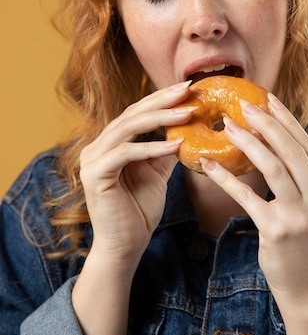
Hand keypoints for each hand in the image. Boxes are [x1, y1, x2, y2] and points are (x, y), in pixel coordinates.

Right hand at [79, 81, 193, 267]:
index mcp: (110, 144)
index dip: (161, 99)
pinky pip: (125, 153)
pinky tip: (176, 145)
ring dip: (160, 118)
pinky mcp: (95, 174)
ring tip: (188, 112)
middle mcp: (97, 146)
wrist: (125, 245)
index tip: (188, 88)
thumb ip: (165, 151)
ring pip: (128, 128)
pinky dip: (151, 147)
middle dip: (162, 100)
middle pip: (132, 113)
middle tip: (188, 88)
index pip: (136, 112)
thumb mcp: (157, 173)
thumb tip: (187, 129)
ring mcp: (92, 159)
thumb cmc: (139, 210)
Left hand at [201, 93, 307, 301]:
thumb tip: (280, 143)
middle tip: (245, 105)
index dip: (288, 121)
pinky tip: (209, 164)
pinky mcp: (276, 231)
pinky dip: (226, 177)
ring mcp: (301, 217)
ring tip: (228, 126)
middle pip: (293, 152)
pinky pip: (247, 196)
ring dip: (249, 142)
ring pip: (273, 167)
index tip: (270, 100)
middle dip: (268, 124)